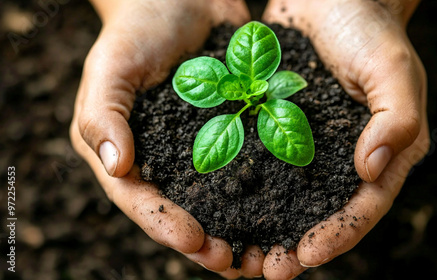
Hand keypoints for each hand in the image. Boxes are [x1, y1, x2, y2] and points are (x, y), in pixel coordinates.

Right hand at [70, 0, 257, 274]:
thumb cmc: (137, 28)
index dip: (164, 224)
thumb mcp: (110, 68)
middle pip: (180, 211)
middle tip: (231, 263)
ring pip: (217, 200)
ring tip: (261, 254)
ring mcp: (199, 147)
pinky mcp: (232, 131)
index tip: (194, 242)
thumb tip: (118, 168)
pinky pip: (247, 167)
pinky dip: (263, 193)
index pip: (140, 199)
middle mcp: (163, 158)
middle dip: (204, 241)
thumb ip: (104, 116)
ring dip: (237, 229)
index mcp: (125, 151)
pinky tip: (284, 212)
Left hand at [262, 0, 428, 277]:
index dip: (338, 235)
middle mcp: (340, 157)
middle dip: (294, 246)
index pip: (362, 206)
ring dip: (263, 229)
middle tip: (266, 271)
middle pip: (320, 214)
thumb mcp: (393, 70)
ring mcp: (305, 143)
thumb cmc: (370, 28)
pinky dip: (242, 188)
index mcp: (379, 152)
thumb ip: (394, 120)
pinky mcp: (274, 125)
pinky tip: (218, 207)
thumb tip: (371, 170)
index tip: (307, 256)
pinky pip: (258, 162)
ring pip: (285, 197)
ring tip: (237, 255)